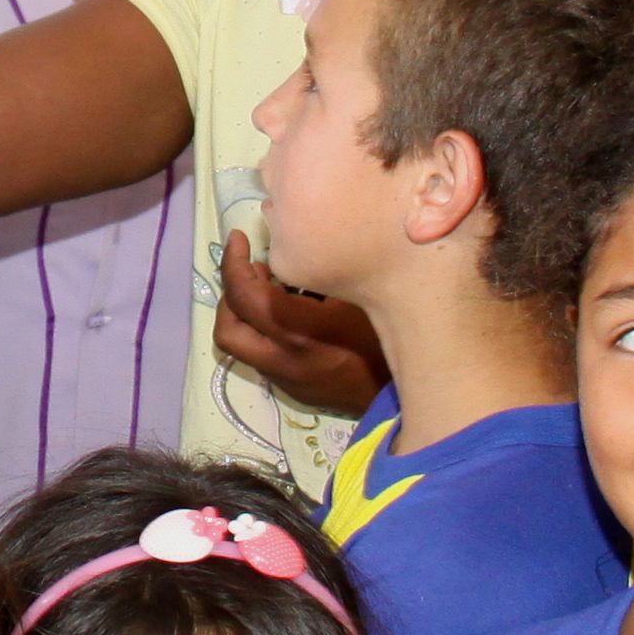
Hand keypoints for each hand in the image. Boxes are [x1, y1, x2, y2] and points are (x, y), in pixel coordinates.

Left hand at [214, 233, 386, 419]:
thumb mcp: (358, 295)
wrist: (406, 394)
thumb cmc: (388, 335)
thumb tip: (295, 247)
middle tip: (251, 270)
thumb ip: (321, 274)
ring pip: (241, 349)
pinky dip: (263, 332)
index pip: (245, 297)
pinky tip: (290, 317)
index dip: (233, 263)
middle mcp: (284, 360)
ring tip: (271, 289)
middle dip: (228, 295)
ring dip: (244, 315)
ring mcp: (286, 380)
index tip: (239, 240)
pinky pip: (262, 358)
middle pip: (227, 331)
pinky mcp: (294, 391)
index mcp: (301, 332)